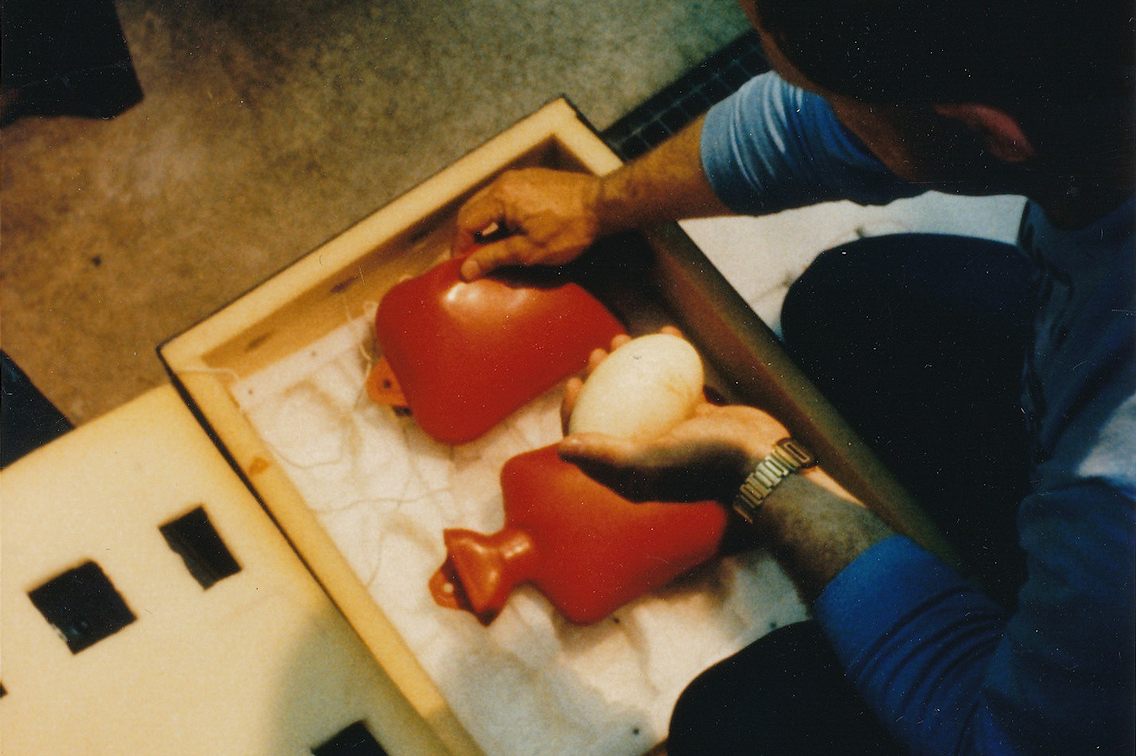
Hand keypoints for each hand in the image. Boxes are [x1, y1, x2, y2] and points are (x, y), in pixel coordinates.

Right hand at [452, 168, 603, 280]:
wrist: (604, 205)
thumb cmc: (569, 230)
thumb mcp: (529, 251)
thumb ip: (494, 257)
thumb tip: (465, 270)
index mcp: (500, 197)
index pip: (465, 222)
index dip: (460, 246)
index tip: (463, 266)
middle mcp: (505, 181)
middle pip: (473, 208)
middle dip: (469, 234)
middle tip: (473, 258)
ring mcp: (520, 177)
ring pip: (489, 201)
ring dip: (485, 224)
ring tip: (492, 247)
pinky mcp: (534, 178)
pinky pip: (506, 196)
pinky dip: (501, 214)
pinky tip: (512, 231)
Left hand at [558, 330, 789, 502]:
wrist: (761, 459)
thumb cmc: (702, 463)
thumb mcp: (648, 461)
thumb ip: (606, 455)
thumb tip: (563, 448)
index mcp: (632, 474)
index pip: (591, 441)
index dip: (574, 411)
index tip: (577, 382)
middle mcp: (650, 453)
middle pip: (613, 410)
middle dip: (599, 378)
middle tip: (599, 352)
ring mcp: (675, 433)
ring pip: (643, 392)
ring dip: (629, 362)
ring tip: (624, 338)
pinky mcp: (699, 415)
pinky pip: (678, 381)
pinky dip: (671, 357)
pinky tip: (666, 331)